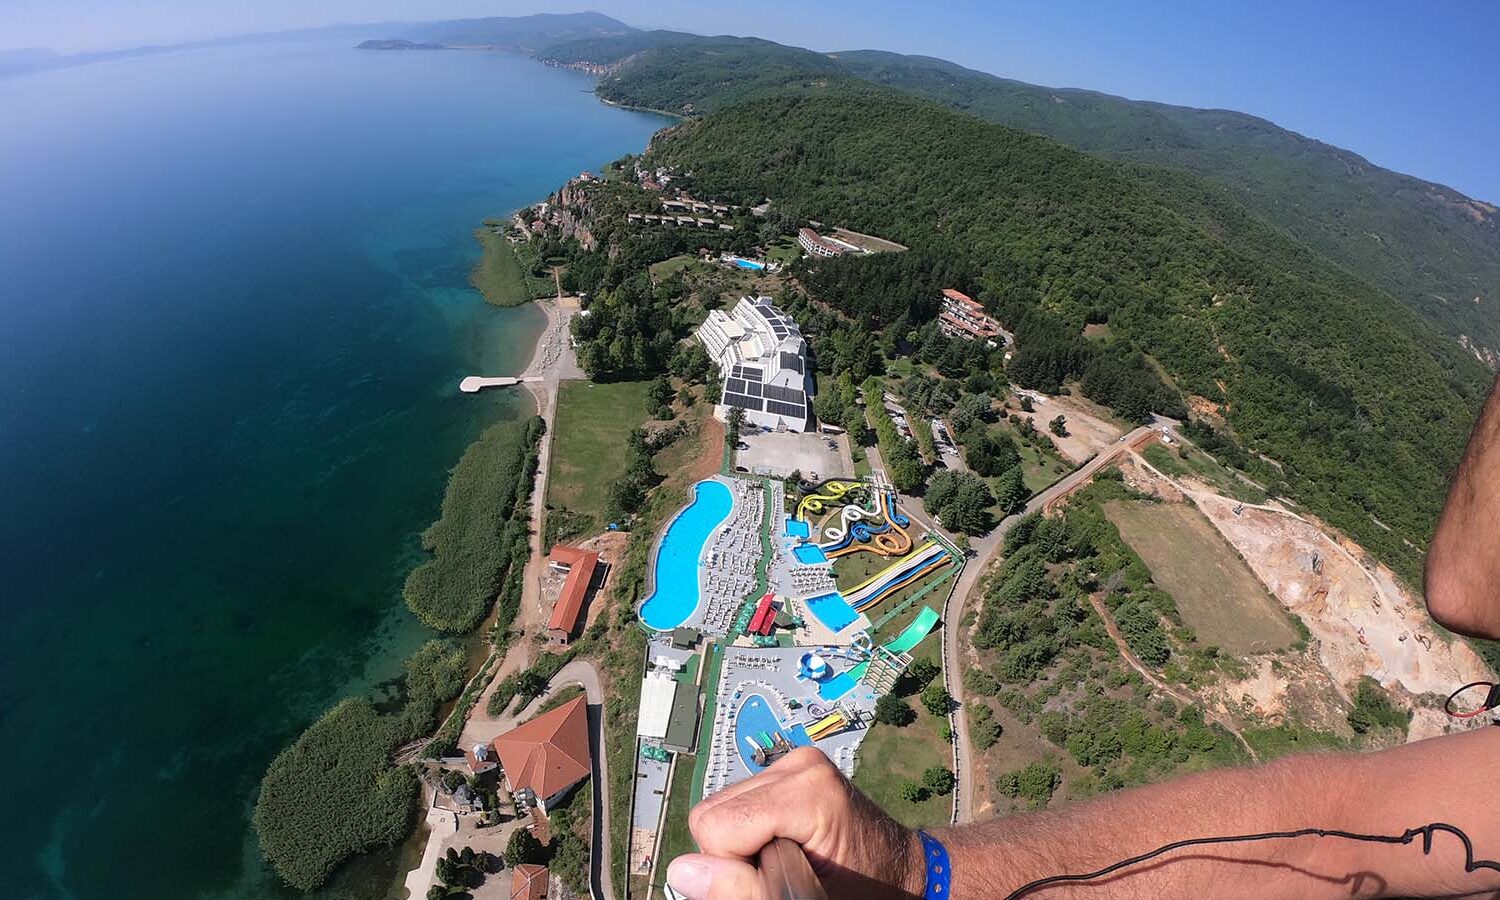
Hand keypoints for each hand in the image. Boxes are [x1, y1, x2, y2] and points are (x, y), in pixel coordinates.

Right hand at [666, 746, 925, 899]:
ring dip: (741, 845)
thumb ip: (745, 889)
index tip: (777, 880)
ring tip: (787, 862)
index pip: (716, 826)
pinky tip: (784, 847)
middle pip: (711, 814)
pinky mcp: (788, 771)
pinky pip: (736, 805)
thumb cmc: (866, 892)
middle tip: (783, 875)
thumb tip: (683, 870)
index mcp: (809, 791)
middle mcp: (798, 765)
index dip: (733, 868)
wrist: (904, 872)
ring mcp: (794, 764)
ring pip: (718, 810)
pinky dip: (749, 833)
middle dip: (734, 854)